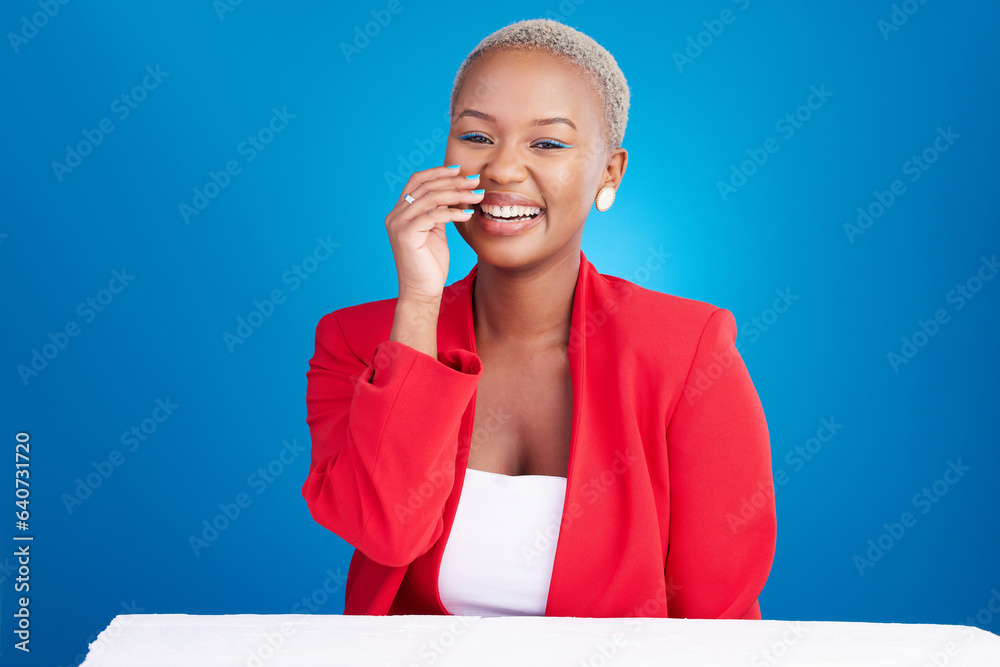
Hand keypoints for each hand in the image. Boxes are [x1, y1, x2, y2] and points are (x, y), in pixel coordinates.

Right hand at [385, 166, 483, 303]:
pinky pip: (434, 215)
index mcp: (400, 212)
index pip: (416, 182)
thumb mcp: (435, 231)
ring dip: (458, 194)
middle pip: (426, 187)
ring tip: (477, 196)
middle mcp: (395, 215)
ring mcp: (398, 224)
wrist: (422, 291)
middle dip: (453, 181)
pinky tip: (468, 214)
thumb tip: (454, 192)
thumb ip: (438, 212)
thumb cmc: (430, 264)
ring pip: (431, 198)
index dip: (437, 172)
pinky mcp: (406, 234)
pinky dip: (453, 212)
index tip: (459, 170)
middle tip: (475, 180)